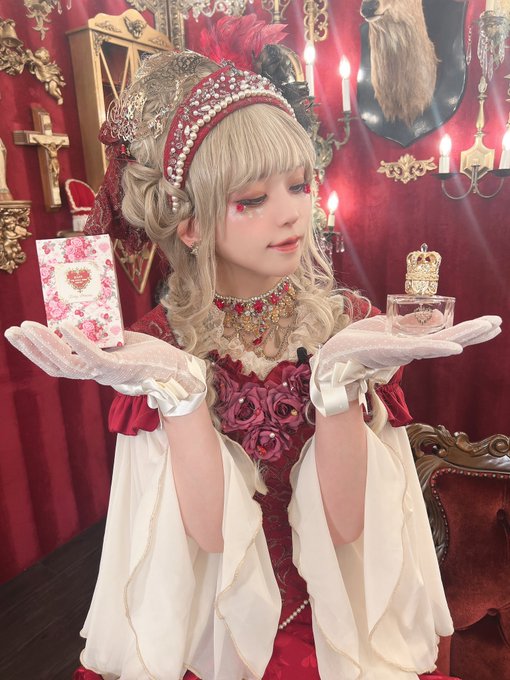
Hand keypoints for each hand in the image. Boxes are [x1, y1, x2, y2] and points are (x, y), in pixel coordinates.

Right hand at [4, 321, 206, 415]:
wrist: (176, 368)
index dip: (36, 351)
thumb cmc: (147, 353)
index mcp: (92, 368)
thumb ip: (99, 332)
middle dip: (32, 348)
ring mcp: (106, 374)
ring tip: (29, 327)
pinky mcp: (119, 368)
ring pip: (69, 364)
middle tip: (12, 330)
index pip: (57, 363)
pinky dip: (77, 342)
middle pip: (56, 366)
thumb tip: (78, 313)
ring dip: (46, 345)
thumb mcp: (117, 339)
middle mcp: (95, 374)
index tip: (18, 333)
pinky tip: (63, 326)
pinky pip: (93, 356)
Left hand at [317, 314, 501, 373]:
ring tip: (487, 329)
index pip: (446, 336)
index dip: (468, 330)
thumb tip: (440, 316)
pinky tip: (455, 348)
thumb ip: (412, 323)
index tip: (491, 324)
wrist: (333, 357)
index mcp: (411, 344)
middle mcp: (411, 350)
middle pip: (449, 339)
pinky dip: (438, 348)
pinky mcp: (391, 352)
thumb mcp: (388, 326)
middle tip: (498, 324)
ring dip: (464, 336)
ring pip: (439, 343)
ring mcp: (403, 352)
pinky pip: (418, 350)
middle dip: (474, 332)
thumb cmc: (357, 342)